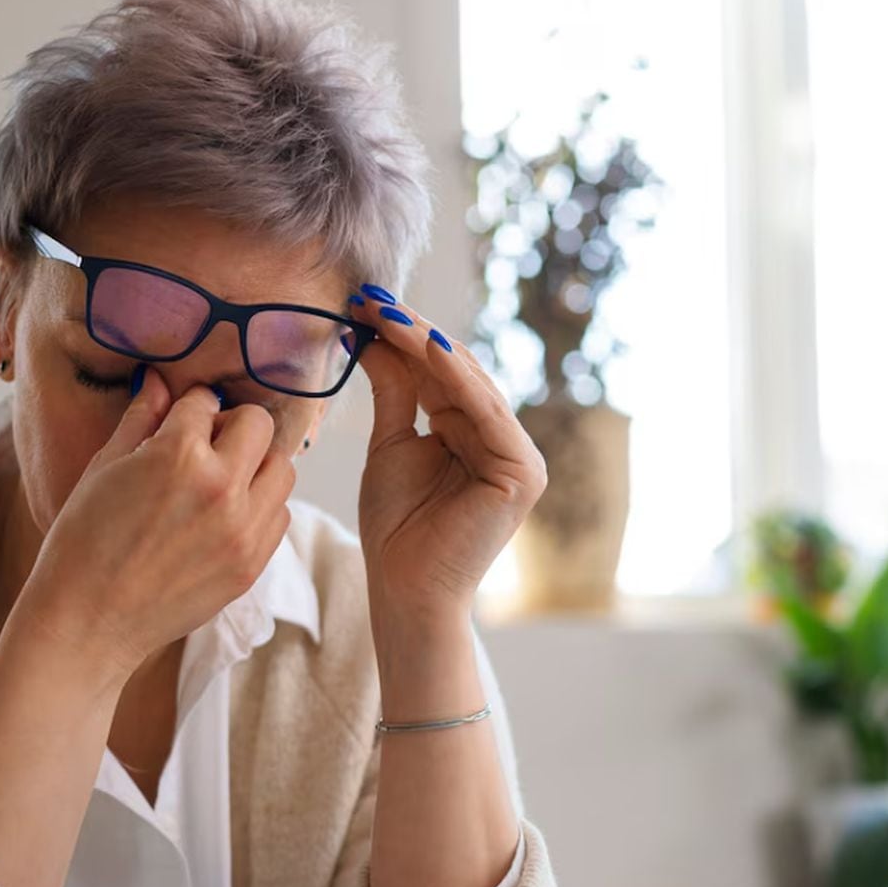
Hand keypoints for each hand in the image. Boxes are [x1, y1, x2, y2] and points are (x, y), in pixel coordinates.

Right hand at [16, 366, 296, 678]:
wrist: (88, 620)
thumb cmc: (83, 541)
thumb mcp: (104, 468)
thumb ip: (140, 420)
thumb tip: (159, 381)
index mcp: (179, 454)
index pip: (205, 401)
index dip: (188, 409)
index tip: (179, 421)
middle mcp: (221, 487)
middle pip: (258, 425)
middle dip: (232, 427)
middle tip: (205, 447)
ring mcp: (243, 530)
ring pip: (281, 469)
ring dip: (255, 466)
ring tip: (221, 483)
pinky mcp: (251, 564)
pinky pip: (279, 515)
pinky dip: (260, 507)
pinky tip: (225, 518)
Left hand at [350, 293, 546, 615]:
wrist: (404, 588)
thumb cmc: (396, 527)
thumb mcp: (391, 444)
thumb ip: (395, 392)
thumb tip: (375, 337)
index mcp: (475, 433)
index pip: (439, 373)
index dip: (403, 337)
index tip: (364, 304)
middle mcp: (503, 440)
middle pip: (456, 372)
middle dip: (412, 333)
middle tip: (371, 298)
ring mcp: (519, 456)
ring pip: (470, 385)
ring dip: (427, 345)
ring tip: (388, 313)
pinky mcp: (523, 472)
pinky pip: (485, 413)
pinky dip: (455, 378)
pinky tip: (424, 346)